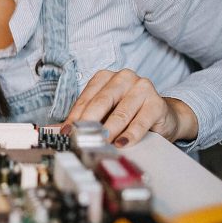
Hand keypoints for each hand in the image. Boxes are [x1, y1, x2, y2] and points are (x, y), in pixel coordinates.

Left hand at [64, 69, 198, 146]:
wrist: (163, 117)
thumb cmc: (128, 114)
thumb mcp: (104, 114)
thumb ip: (84, 119)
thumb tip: (58, 131)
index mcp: (105, 78)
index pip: (86, 98)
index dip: (74, 117)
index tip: (66, 133)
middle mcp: (124, 78)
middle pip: (101, 102)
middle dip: (88, 123)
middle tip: (80, 139)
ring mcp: (142, 88)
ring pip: (120, 113)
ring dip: (108, 131)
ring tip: (99, 145)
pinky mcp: (156, 103)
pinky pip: (140, 122)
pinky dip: (129, 135)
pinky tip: (122, 144)